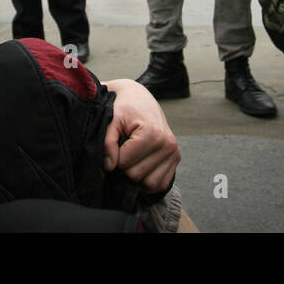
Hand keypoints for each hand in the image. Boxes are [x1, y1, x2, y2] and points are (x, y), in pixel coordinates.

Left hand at [101, 79, 179, 193]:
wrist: (140, 99)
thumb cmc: (124, 108)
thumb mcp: (112, 120)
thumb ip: (107, 142)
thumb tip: (109, 166)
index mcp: (153, 134)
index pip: (124, 164)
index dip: (113, 158)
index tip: (113, 146)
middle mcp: (168, 145)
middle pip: (136, 176)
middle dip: (123, 168)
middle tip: (121, 152)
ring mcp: (174, 153)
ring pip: (149, 184)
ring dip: (136, 177)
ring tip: (131, 159)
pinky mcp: (176, 159)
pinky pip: (161, 184)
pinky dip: (148, 181)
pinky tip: (141, 167)